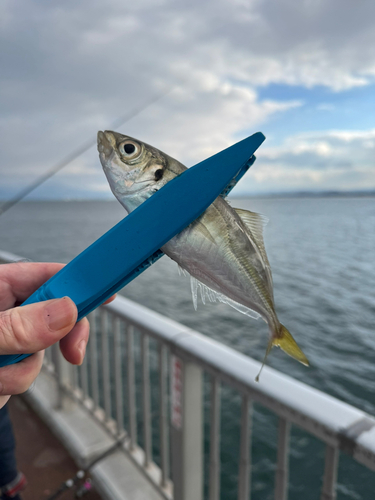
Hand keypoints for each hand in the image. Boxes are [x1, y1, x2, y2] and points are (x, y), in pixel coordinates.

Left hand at [0, 262, 114, 407]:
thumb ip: (16, 325)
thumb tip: (66, 310)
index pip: (48, 275)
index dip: (80, 280)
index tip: (108, 291)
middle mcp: (2, 311)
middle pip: (54, 315)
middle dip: (57, 340)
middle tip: (73, 356)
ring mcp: (2, 340)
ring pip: (38, 353)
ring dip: (17, 372)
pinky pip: (21, 377)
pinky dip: (6, 387)